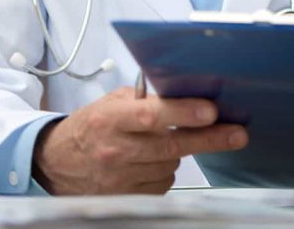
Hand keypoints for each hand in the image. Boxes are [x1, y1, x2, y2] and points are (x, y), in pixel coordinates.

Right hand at [33, 87, 247, 194]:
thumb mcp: (112, 103)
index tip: (211, 112)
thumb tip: (187, 93)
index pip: (150, 116)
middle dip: (209, 139)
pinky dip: (164, 170)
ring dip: (178, 152)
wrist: (56, 164)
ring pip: (171, 164)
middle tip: (237, 134)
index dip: (182, 113)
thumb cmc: (92, 126)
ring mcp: (119, 178)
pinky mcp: (126, 198)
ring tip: (161, 142)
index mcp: (109, 119)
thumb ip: (145, 99)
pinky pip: (162, 182)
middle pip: (171, 145)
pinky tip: (149, 162)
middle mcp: (114, 150)